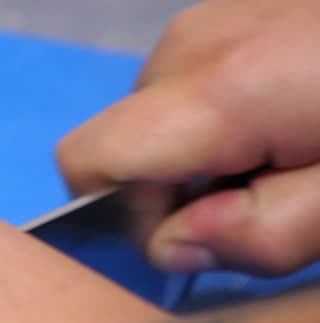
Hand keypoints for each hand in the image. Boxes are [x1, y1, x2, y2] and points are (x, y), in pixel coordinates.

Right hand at [57, 0, 319, 276]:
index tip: (202, 230)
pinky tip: (288, 118)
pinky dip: (223, 119)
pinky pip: (189, 86)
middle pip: (121, 146)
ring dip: (203, 156)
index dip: (125, 218)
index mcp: (216, 94)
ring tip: (289, 152)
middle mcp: (190, 48)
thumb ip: (259, 237)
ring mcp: (209, 21)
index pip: (85, 164)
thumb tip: (173, 247)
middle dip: (177, 191)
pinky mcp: (230, 14)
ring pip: (156, 119)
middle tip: (270, 195)